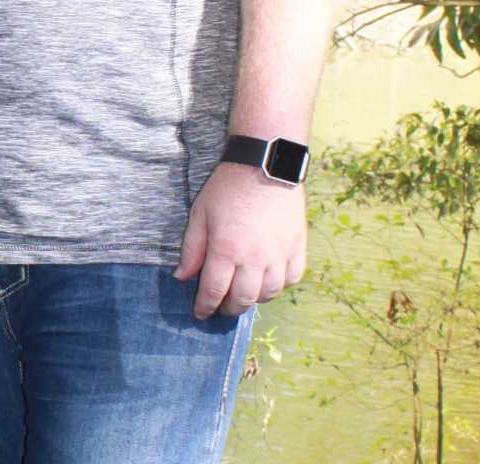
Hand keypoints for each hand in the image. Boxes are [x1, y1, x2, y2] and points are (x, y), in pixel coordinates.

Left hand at [174, 163, 306, 318]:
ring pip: (268, 294)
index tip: (200, 313)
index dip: (205, 306)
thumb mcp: (200, 214)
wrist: (265, 165)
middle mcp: (255, 258)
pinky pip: (291, 279)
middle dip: (228, 308)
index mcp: (226, 249)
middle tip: (221, 307)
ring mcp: (279, 254)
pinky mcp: (297, 247)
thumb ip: (191, 249)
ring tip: (242, 294)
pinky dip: (278, 286)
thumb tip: (182, 277)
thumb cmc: (227, 188)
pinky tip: (267, 280)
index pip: (214, 291)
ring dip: (253, 299)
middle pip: (243, 299)